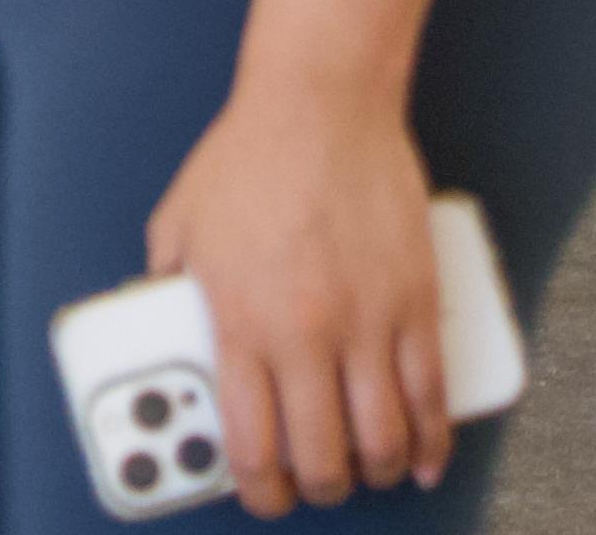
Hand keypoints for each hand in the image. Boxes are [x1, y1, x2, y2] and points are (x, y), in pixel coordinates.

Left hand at [140, 60, 452, 515]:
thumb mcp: (178, 227)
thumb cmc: (247, 157)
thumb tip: (161, 335)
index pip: (251, 445)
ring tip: (369, 468)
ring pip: (385, 440)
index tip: (263, 494)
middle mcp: (305, 333)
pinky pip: (432, 396)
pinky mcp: (416, 302)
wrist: (320, 102)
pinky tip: (424, 455)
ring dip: (378, 471)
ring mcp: (368, 321)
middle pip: (323, 458)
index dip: (260, 490)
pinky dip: (433, 441)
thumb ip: (166, 290)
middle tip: (317, 480)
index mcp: (240, 322)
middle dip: (320, 487)